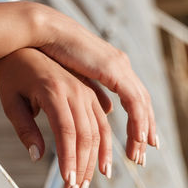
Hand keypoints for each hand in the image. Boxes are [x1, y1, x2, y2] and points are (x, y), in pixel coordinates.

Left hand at [0, 48, 113, 187]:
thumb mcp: (10, 100)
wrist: (25, 49)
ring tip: (86, 183)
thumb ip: (24, 128)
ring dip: (96, 160)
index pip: (65, 130)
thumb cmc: (14, 75)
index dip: (68, 157)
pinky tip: (102, 165)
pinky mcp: (92, 95)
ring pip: (99, 131)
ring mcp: (86, 92)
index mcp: (52, 88)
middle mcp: (75, 90)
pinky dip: (104, 146)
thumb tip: (37, 156)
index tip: (66, 180)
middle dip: (82, 166)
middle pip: (86, 134)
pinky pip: (103, 123)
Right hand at [29, 4, 156, 167]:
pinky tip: (136, 138)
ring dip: (142, 131)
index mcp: (111, 65)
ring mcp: (119, 66)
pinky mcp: (114, 69)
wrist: (42, 31)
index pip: (133, 98)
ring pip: (141, 105)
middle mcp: (120, 65)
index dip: (138, 121)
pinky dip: (138, 120)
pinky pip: (133, 100)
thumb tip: (107, 109)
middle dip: (145, 131)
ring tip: (137, 155)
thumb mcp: (71, 76)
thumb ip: (90, 91)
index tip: (139, 142)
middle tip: (142, 156)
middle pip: (142, 103)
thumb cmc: (47, 51)